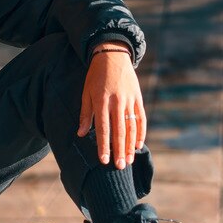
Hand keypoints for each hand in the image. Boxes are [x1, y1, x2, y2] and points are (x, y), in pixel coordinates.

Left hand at [76, 43, 145, 167]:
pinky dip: (141, 133)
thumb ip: (86, 114)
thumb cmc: (95, 76)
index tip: (103, 160)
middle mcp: (117, 102)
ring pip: (132, 127)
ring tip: (129, 160)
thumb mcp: (86, 93)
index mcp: (102, 101)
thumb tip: (81, 134)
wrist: (113, 56)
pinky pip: (141, 119)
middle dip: (119, 151)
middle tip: (119, 167)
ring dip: (130, 145)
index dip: (104, 146)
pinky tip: (138, 145)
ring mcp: (129, 100)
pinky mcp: (138, 98)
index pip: (103, 129)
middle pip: (119, 131)